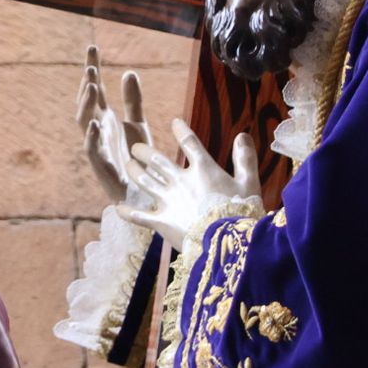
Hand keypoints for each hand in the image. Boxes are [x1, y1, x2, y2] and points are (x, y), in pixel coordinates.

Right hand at [75, 45, 151, 203]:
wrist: (142, 192)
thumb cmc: (137, 159)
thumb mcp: (138, 124)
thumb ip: (133, 100)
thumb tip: (129, 71)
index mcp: (105, 117)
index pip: (96, 88)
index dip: (93, 68)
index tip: (92, 47)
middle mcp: (97, 129)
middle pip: (86, 101)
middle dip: (87, 83)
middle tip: (91, 66)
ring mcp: (96, 145)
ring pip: (84, 121)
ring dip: (86, 104)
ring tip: (92, 86)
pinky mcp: (100, 165)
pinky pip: (92, 149)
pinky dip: (92, 136)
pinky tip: (95, 122)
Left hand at [119, 118, 260, 248]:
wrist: (226, 244)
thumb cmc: (241, 213)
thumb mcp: (249, 183)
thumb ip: (245, 158)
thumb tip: (242, 135)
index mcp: (203, 169)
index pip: (190, 143)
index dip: (182, 131)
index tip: (175, 123)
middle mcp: (181, 181)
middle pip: (157, 161)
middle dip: (144, 152)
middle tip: (136, 148)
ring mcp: (168, 201)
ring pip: (145, 181)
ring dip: (134, 172)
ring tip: (128, 165)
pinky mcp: (161, 221)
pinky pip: (139, 216)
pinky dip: (128, 212)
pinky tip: (119, 208)